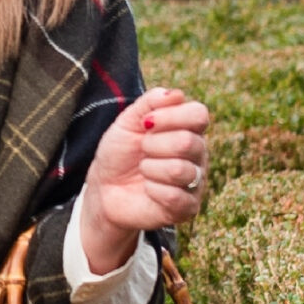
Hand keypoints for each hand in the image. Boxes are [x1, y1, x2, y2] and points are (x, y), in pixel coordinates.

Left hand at [80, 87, 210, 273]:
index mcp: (189, 129)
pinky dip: (152, 190)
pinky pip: (175, 196)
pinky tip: (147, 189)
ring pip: (180, 170)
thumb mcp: (127, 122)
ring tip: (143, 170)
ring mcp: (196, 182)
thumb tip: (176, 95)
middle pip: (188, 142)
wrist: (104, 189)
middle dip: (153, 145)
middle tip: (142, 150)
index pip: (199, 114)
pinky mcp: (188, 208)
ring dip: (150, 168)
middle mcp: (198, 154)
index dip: (169, 116)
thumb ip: (150, 103)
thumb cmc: (119, 153)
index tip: (145, 123)